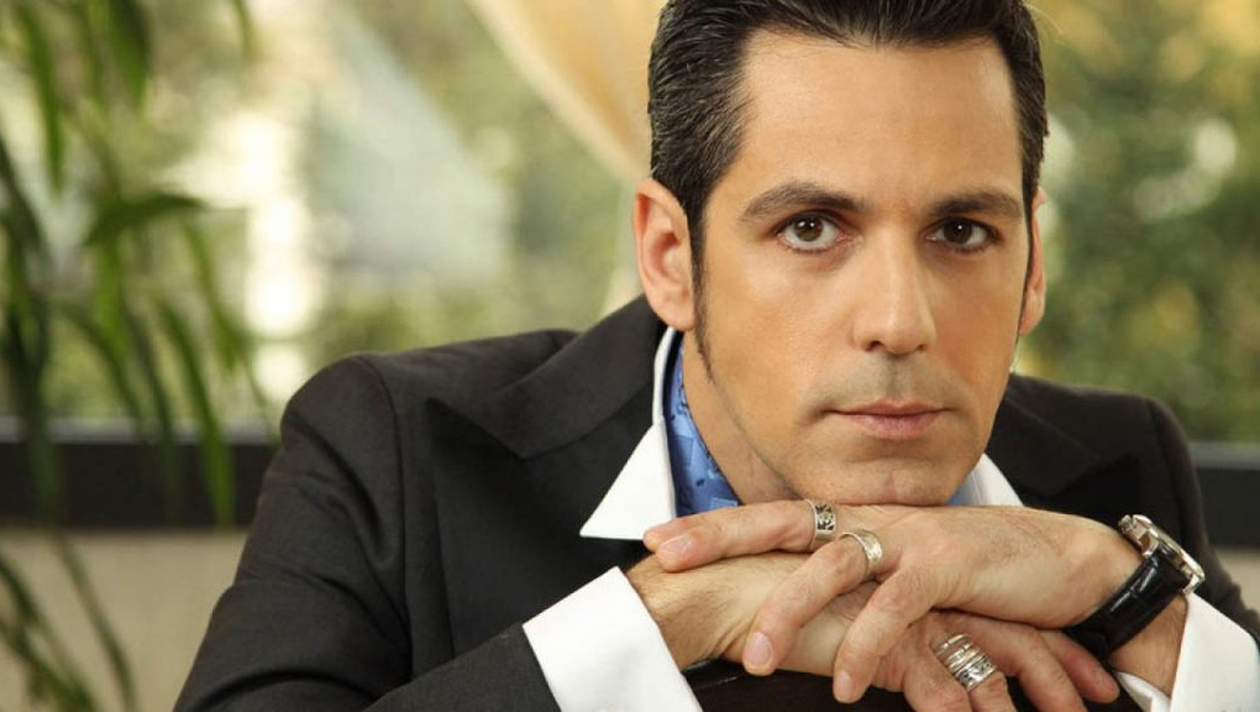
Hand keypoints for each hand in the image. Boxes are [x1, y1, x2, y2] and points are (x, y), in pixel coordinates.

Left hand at [644, 502, 1143, 701]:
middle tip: (668, 556)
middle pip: (784, 521)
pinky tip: (841, 685)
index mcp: (860, 522)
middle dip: (722, 536)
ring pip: (831, 565)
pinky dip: (864, 647)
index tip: (662, 537)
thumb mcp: (908, 576)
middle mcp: (875, 521)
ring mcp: (910, 540)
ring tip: (753, 660)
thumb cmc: (978, 576)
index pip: (776, 518)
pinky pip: (895, 609)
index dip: (719, 525)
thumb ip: (859, 584)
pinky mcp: (948, 568)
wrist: (1068, 563)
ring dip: (788, 612)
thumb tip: (804, 606)